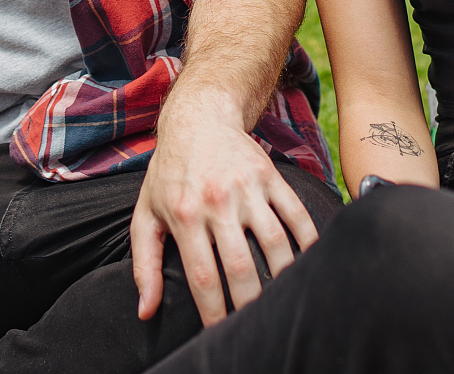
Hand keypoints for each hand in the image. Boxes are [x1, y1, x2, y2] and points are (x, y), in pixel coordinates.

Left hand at [131, 93, 318, 326]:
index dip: (214, 312)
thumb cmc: (169, 174)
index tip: (220, 333)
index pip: (203, 276)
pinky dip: (309, 240)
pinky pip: (296, 214)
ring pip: (274, 242)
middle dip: (250, 303)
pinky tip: (309, 263)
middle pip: (241, 265)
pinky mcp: (270, 176)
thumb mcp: (147, 215)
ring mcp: (246, 188)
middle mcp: (216, 202)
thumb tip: (146, 311)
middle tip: (256, 323)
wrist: (197, 120)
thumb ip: (144, 265)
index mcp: (184, 215)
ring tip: (283, 300)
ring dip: (283, 277)